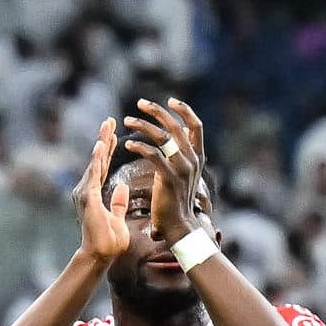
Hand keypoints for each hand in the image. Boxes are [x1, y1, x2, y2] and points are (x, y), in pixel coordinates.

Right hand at [73, 120, 131, 261]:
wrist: (101, 255)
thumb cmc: (109, 240)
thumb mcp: (117, 217)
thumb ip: (118, 202)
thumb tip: (122, 187)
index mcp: (96, 192)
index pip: (103, 165)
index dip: (109, 149)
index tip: (114, 133)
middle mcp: (88, 188)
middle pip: (98, 159)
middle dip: (104, 139)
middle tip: (110, 120)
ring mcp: (86, 192)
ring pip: (95, 162)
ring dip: (101, 144)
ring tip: (108, 126)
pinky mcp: (88, 197)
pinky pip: (94, 174)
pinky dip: (98, 159)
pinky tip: (102, 146)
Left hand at [122, 98, 208, 244]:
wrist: (180, 225)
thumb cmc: (177, 200)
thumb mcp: (184, 173)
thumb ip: (183, 154)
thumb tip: (180, 135)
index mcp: (198, 157)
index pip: (196, 126)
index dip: (184, 110)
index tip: (169, 100)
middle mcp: (193, 159)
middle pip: (176, 125)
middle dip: (157, 111)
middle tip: (140, 103)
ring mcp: (182, 168)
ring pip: (162, 136)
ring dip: (142, 125)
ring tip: (127, 121)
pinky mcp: (168, 177)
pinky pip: (152, 153)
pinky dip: (138, 145)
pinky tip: (128, 144)